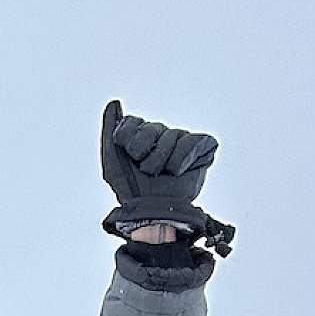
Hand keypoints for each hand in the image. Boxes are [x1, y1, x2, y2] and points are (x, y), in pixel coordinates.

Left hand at [100, 100, 234, 256]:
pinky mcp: (203, 147)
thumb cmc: (131, 190)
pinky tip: (179, 171)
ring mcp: (183, 140)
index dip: (129, 143)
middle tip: (147, 171)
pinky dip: (183, 158)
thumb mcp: (112, 160)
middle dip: (146, 155)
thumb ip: (111, 129)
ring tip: (163, 175)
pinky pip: (194, 140)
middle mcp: (163, 135)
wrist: (152, 212)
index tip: (130, 159)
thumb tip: (114, 103)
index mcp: (142, 135)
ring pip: (173, 135)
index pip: (132, 124)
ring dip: (163, 161)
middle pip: (153, 128)